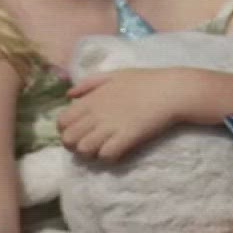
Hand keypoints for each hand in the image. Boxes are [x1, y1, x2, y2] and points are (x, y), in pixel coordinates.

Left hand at [57, 68, 195, 160]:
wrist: (171, 90)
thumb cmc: (144, 81)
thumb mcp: (113, 75)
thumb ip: (89, 83)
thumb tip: (69, 95)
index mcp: (91, 99)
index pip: (62, 121)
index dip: (66, 131)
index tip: (78, 132)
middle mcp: (97, 113)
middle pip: (69, 139)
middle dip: (75, 146)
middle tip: (88, 145)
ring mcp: (111, 126)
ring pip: (84, 150)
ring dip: (91, 153)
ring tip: (102, 149)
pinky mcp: (127, 137)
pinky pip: (106, 155)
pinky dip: (108, 157)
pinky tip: (116, 152)